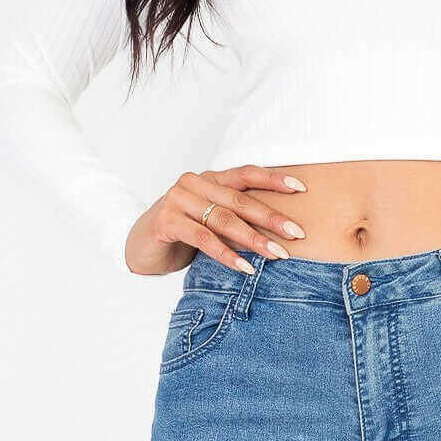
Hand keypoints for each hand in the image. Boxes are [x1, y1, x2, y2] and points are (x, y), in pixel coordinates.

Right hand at [124, 164, 307, 274]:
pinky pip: (203, 238)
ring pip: (224, 219)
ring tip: (278, 254)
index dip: (273, 179)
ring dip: (254, 239)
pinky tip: (245, 267)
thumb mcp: (210, 218)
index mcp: (210, 178)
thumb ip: (235, 215)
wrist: (139, 246)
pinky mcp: (166, 221)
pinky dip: (227, 254)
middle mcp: (194, 183)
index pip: (246, 173)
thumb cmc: (182, 232)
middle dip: (272, 217)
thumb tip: (281, 228)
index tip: (301, 188)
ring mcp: (178, 200)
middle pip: (240, 199)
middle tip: (297, 233)